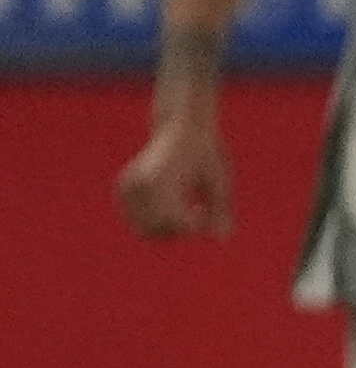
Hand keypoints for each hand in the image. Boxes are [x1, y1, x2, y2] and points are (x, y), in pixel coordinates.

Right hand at [115, 115, 231, 239]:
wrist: (180, 127)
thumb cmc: (205, 154)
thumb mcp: (219, 181)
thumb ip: (220, 211)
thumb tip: (221, 240)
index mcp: (158, 180)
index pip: (170, 222)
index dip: (191, 226)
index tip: (203, 211)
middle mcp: (137, 184)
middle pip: (154, 232)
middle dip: (178, 231)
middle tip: (198, 211)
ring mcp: (126, 188)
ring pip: (144, 231)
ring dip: (167, 229)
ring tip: (185, 208)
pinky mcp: (123, 191)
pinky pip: (138, 222)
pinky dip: (155, 222)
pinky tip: (172, 206)